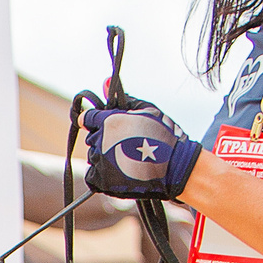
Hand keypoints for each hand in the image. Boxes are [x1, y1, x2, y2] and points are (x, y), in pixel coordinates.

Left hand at [81, 105, 201, 200]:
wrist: (174, 167)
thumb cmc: (163, 136)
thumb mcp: (146, 110)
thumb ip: (123, 99)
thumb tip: (105, 82)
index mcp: (109, 122)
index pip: (87, 118)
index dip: (94, 120)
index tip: (101, 125)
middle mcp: (100, 141)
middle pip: (92, 138)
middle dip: (104, 139)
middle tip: (126, 144)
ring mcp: (100, 162)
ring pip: (93, 157)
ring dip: (104, 157)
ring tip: (128, 158)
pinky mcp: (101, 181)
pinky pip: (93, 176)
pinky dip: (103, 175)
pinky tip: (120, 171)